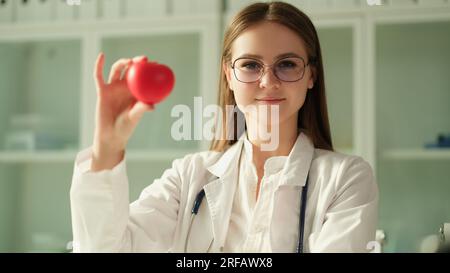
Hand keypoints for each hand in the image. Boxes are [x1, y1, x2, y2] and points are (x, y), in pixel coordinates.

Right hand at [91, 53, 154, 170]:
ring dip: (123, 63)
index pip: (143, 77)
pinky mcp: (102, 91)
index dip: (149, 69)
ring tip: (130, 61)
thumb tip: (152, 106)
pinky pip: (99, 76)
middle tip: (145, 59)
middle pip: (131, 70)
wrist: (110, 135)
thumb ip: (141, 109)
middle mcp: (125, 88)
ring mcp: (113, 88)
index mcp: (135, 92)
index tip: (156, 63)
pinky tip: (102, 56)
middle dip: (138, 62)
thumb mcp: (134, 117)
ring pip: (117, 70)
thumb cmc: (125, 127)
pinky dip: (99, 65)